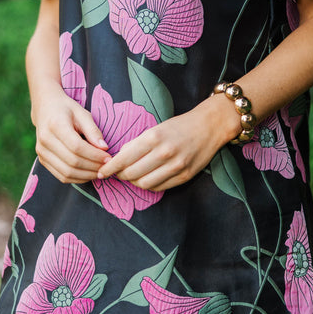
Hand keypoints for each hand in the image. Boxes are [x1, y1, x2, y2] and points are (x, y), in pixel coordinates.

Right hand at [33, 86, 108, 183]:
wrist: (45, 109)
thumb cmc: (66, 109)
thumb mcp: (82, 113)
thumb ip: (93, 130)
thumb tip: (104, 148)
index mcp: (55, 125)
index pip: (77, 147)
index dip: (94, 155)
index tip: (108, 157)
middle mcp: (45, 140)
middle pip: (72, 162)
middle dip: (93, 167)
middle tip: (107, 166)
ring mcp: (42, 152)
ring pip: (66, 172)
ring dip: (86, 175)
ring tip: (99, 171)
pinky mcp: (42, 160)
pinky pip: (61, 176)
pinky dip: (77, 179)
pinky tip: (88, 174)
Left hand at [96, 94, 238, 190]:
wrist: (209, 126)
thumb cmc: (180, 125)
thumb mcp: (156, 128)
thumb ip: (138, 143)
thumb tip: (119, 158)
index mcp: (154, 137)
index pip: (124, 159)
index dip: (110, 168)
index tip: (102, 172)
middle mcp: (164, 153)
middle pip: (131, 174)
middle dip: (120, 175)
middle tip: (117, 172)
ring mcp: (176, 166)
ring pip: (144, 184)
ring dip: (134, 182)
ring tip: (132, 175)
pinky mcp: (185, 176)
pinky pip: (159, 187)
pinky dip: (148, 185)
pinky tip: (147, 178)